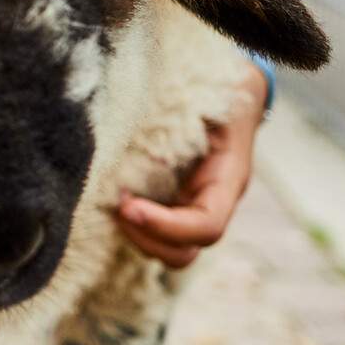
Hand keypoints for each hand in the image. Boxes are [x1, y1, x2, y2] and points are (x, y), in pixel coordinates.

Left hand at [115, 59, 267, 267]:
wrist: (232, 93)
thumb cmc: (218, 92)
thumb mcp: (208, 98)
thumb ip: (182, 116)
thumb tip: (142, 125)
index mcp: (228, 180)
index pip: (207, 226)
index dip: (167, 226)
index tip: (128, 206)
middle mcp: (212, 202)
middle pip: (184, 252)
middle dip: (145, 237)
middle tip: (116, 206)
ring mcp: (193, 208)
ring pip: (167, 248)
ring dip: (135, 233)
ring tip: (112, 199)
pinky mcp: (174, 203)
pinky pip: (154, 229)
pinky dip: (131, 221)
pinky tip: (112, 196)